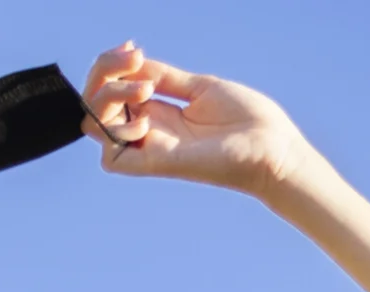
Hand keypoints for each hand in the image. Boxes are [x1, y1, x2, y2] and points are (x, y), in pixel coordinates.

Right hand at [82, 43, 311, 195]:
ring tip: (146, 88)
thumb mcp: (200, 87)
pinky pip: (113, 158)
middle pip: (95, 103)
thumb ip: (164, 76)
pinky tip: (147, 120)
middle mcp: (151, 131)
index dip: (110, 65)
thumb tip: (133, 62)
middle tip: (134, 60)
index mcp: (160, 112)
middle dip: (103, 72)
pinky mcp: (159, 165)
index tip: (132, 49)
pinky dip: (117, 132)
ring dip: (108, 95)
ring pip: (94, 125)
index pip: (112, 89)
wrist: (275, 148)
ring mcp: (153, 148)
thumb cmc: (249, 121)